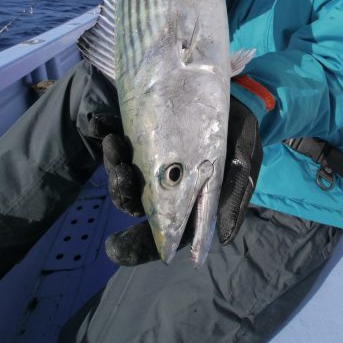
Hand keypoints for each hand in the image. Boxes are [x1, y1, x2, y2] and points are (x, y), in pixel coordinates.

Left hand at [99, 96, 261, 265]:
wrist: (228, 92)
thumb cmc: (237, 130)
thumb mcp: (243, 159)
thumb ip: (235, 194)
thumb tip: (224, 237)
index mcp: (187, 198)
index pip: (163, 231)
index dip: (139, 245)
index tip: (115, 250)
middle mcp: (164, 181)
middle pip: (135, 200)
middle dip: (121, 192)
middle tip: (121, 177)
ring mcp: (148, 156)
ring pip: (123, 170)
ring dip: (113, 162)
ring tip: (113, 143)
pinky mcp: (138, 130)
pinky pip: (114, 134)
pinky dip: (102, 130)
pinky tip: (98, 123)